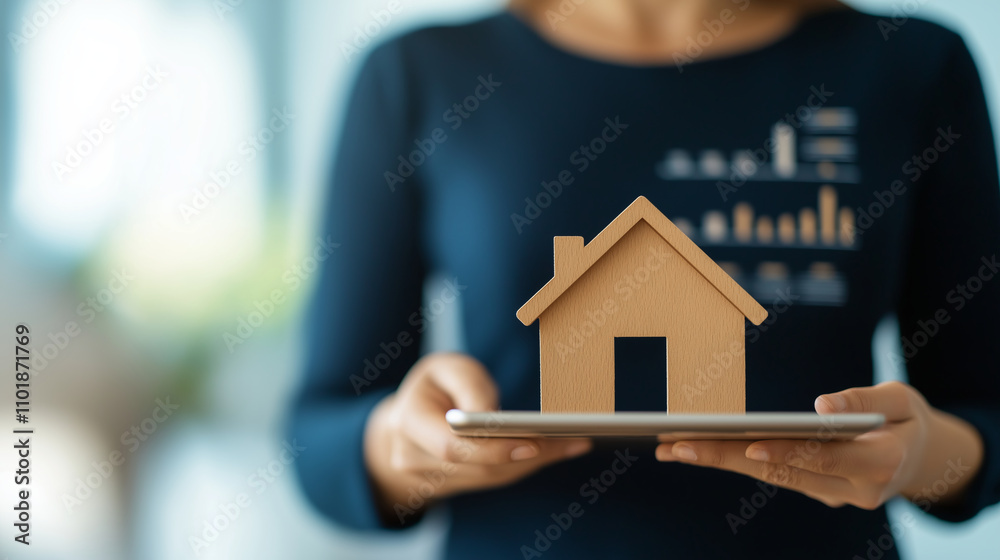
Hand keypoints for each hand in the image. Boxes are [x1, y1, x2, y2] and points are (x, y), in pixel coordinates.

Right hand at [365, 352, 591, 524]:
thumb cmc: (434, 385)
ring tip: (575, 441)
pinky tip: (560, 448)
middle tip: (572, 438)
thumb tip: (491, 415)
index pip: (451, 446)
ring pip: (492, 475)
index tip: (532, 440)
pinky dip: (529, 463)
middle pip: (479, 466)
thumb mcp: (445, 367)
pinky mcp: (459, 485)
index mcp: (409, 422)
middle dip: (528, 453)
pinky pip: (497, 477)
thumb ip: (467, 385)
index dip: (492, 447)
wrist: (411, 419)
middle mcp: (415, 458)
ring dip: (536, 460)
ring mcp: (435, 479)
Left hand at [655, 381, 982, 509]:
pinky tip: (698, 450)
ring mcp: (833, 495)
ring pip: (770, 477)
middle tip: (676, 445)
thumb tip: (822, 406)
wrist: (923, 460)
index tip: (750, 444)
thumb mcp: (901, 400)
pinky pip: (772, 476)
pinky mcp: (817, 492)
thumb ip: (864, 401)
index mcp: (881, 463)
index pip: (826, 457)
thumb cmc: (907, 419)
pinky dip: (735, 462)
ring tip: (671, 447)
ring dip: (720, 462)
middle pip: (782, 472)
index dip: (788, 451)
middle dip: (727, 458)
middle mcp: (855, 489)